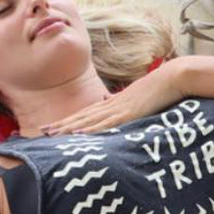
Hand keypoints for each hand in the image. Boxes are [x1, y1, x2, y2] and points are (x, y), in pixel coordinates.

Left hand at [40, 61, 185, 135]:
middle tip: (41, 132)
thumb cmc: (156, 89)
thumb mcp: (135, 99)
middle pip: (81, 118)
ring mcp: (118, 109)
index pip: (84, 115)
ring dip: (69, 128)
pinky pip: (107, 124)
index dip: (67, 121)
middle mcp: (110, 106)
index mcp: (111, 104)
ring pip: (88, 121)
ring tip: (52, 134)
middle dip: (61, 126)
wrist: (171, 79)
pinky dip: (92, 130)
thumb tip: (107, 102)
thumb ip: (120, 103)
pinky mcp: (129, 113)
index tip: (51, 127)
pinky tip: (79, 134)